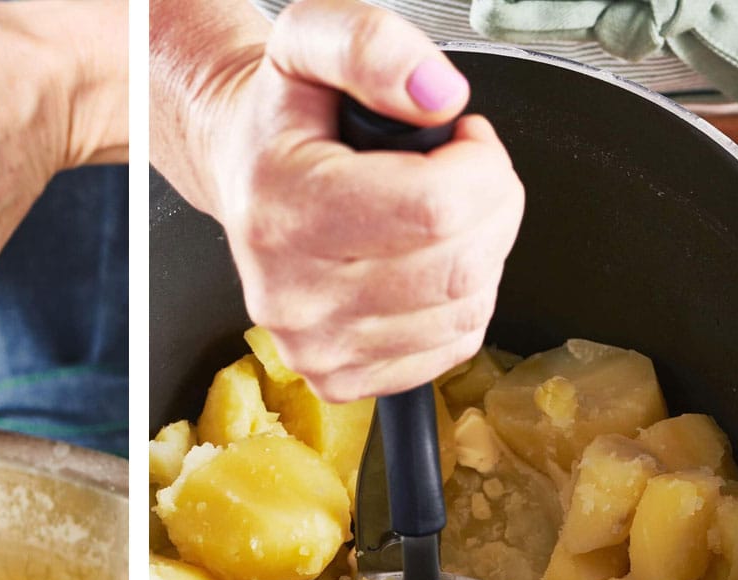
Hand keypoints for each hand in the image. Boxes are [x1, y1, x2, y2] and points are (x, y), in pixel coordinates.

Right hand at [154, 0, 523, 401]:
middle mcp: (292, 294)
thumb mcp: (308, 43)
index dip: (481, 164)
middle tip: (459, 174)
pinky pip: (452, 347)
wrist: (246, 174)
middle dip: (491, 207)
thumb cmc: (284, 119)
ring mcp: (314, 346)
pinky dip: (460, 301)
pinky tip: (422, 263)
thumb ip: (370, 45)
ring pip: (466, 310)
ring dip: (480, 253)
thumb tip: (437, 97)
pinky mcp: (339, 378)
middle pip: (460, 266)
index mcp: (285, 212)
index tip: (460, 140)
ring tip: (437, 216)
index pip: (436, 209)